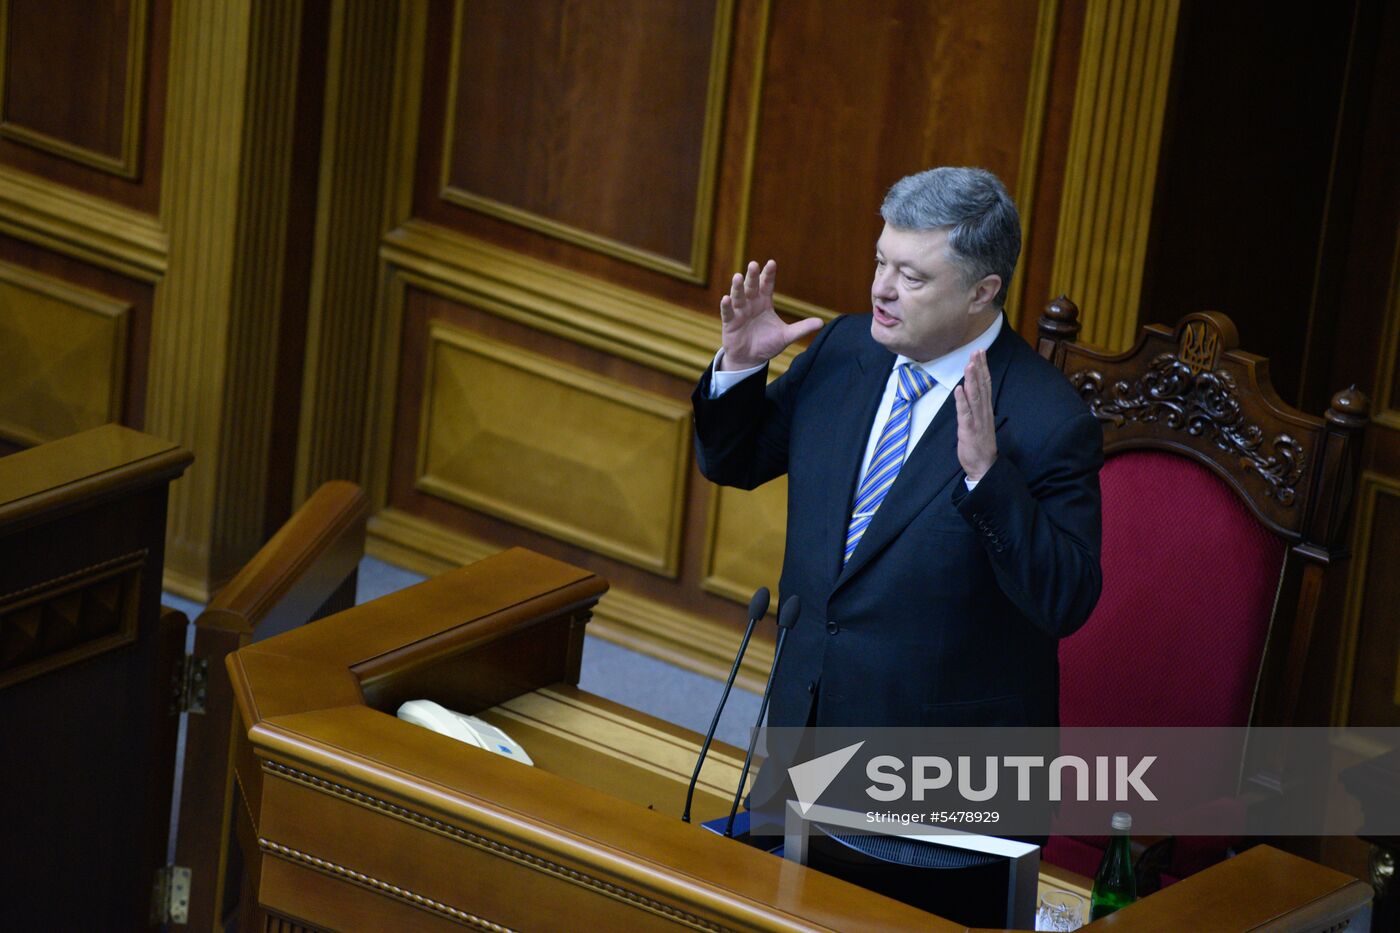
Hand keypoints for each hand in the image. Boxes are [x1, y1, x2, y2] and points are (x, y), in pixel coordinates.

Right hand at [718, 259, 822, 369]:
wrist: (751, 359)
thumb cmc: (767, 344)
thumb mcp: (786, 336)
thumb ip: (801, 328)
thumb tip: (821, 323)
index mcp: (764, 302)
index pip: (767, 285)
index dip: (769, 275)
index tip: (772, 263)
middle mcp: (751, 303)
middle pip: (752, 287)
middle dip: (752, 276)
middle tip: (753, 264)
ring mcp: (739, 312)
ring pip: (738, 296)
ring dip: (737, 287)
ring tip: (738, 277)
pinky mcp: (730, 323)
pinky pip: (727, 313)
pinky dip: (726, 306)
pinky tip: (726, 299)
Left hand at [954, 349, 996, 480]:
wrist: (984, 467)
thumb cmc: (980, 444)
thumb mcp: (980, 421)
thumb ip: (977, 406)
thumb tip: (971, 391)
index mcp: (986, 409)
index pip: (986, 384)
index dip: (983, 367)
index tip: (980, 352)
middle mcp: (984, 412)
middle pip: (982, 386)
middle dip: (979, 368)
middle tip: (977, 351)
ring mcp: (977, 420)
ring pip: (975, 397)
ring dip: (972, 380)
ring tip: (969, 365)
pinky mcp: (969, 430)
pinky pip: (965, 413)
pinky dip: (962, 401)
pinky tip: (959, 389)